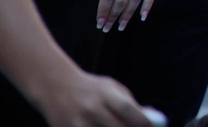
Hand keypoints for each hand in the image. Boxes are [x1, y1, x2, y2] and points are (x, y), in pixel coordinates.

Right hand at [33, 68, 152, 126]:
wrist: (55, 86)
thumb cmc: (91, 88)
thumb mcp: (112, 88)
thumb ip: (131, 104)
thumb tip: (152, 121)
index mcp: (107, 94)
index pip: (130, 111)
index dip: (145, 123)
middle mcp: (92, 109)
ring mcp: (77, 123)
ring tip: (113, 125)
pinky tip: (98, 126)